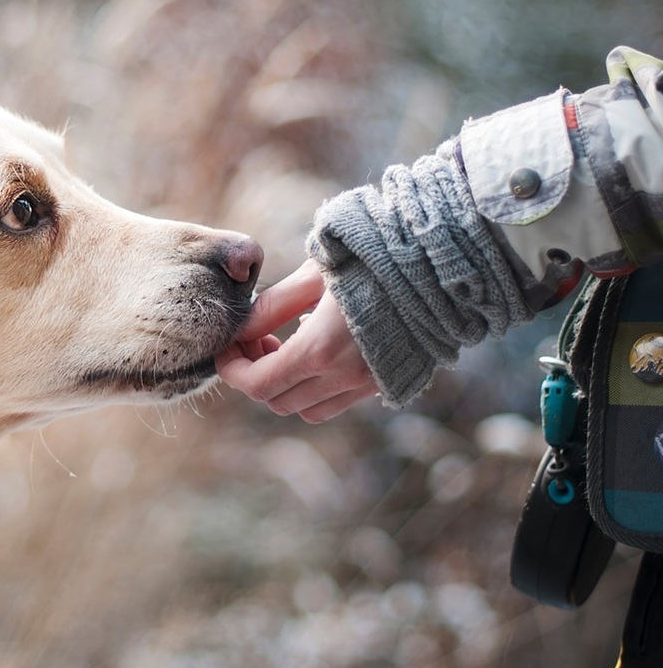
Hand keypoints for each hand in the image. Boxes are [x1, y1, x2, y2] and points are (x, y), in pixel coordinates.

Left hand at [216, 260, 378, 421]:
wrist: (441, 265)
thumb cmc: (373, 258)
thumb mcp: (314, 274)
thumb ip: (272, 306)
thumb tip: (240, 329)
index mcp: (320, 350)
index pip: (257, 384)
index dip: (232, 369)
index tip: (226, 347)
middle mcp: (344, 377)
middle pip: (277, 401)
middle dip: (255, 374)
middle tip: (255, 339)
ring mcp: (367, 384)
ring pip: (306, 409)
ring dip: (285, 385)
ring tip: (283, 345)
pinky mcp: (385, 382)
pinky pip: (336, 402)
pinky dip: (315, 387)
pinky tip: (317, 348)